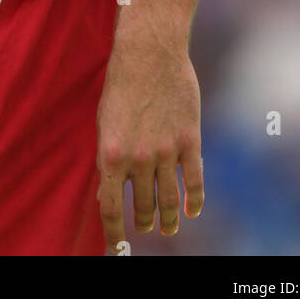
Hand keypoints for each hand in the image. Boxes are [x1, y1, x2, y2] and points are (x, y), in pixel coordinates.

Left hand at [96, 20, 203, 251]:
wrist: (149, 50)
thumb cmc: (121, 82)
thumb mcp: (104, 121)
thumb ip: (110, 156)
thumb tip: (109, 190)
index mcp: (110, 153)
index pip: (110, 208)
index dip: (114, 233)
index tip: (117, 247)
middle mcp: (138, 158)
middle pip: (142, 206)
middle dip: (142, 221)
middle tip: (144, 227)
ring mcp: (166, 151)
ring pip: (168, 200)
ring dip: (167, 219)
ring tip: (167, 228)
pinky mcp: (189, 141)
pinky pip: (194, 181)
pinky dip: (195, 201)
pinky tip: (193, 212)